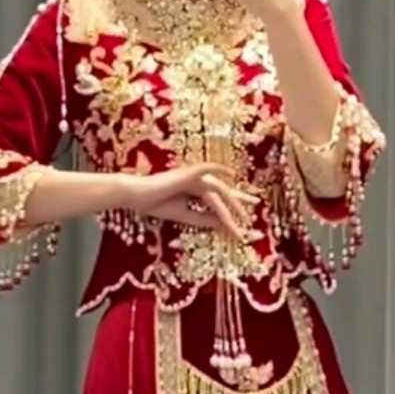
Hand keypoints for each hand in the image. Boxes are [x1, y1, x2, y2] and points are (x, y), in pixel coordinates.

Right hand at [118, 164, 256, 242]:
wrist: (139, 197)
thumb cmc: (157, 205)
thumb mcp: (185, 216)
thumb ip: (203, 219)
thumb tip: (222, 224)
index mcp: (197, 192)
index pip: (219, 200)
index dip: (233, 209)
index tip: (246, 221)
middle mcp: (199, 183)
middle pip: (224, 193)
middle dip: (240, 202)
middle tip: (255, 209)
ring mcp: (194, 177)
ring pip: (219, 190)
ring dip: (231, 204)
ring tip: (243, 217)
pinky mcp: (188, 173)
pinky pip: (207, 169)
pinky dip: (218, 169)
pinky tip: (230, 174)